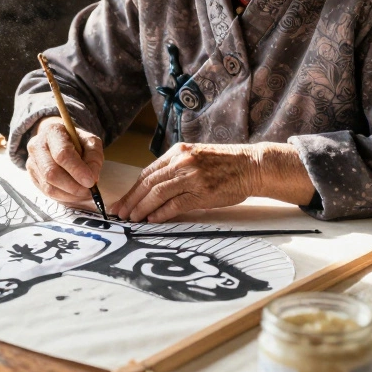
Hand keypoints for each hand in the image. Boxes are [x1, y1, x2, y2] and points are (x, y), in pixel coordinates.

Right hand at [25, 116, 103, 208]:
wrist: (59, 141)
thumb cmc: (76, 141)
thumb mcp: (91, 142)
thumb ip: (94, 157)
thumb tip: (92, 178)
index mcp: (52, 132)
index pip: (62, 154)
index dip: (77, 170)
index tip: (90, 181)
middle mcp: (37, 145)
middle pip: (51, 172)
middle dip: (73, 186)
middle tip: (89, 191)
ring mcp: (31, 161)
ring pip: (48, 185)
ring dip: (69, 194)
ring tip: (84, 193)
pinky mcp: (32, 175)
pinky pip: (46, 192)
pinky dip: (63, 197)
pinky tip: (74, 194)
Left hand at [112, 143, 264, 222]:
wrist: (251, 165)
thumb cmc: (225, 165)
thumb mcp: (196, 158)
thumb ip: (176, 169)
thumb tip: (153, 190)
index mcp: (178, 152)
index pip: (148, 172)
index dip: (132, 189)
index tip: (121, 202)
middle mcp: (182, 161)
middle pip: (148, 183)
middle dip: (131, 200)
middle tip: (119, 213)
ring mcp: (192, 175)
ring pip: (157, 193)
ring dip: (142, 208)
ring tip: (132, 219)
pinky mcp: (202, 191)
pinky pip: (175, 204)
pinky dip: (161, 213)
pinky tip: (152, 220)